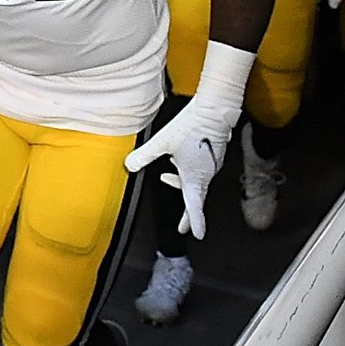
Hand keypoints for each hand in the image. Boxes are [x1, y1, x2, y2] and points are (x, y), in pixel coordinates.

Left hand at [124, 96, 238, 241]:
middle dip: (188, 214)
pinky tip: (177, 160)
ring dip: (183, 186)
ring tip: (166, 177)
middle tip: (183, 227)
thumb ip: (145, 155)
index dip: (194, 222)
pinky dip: (188, 172)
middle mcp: (206, 174)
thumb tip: (129, 165)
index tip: (198, 235)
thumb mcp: (162, 142)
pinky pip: (200, 172)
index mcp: (194, 176)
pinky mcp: (214, 156)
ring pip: (197, 183)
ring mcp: (212, 166)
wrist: (215, 109)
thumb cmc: (192, 126)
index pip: (194, 206)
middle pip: (196, 199)